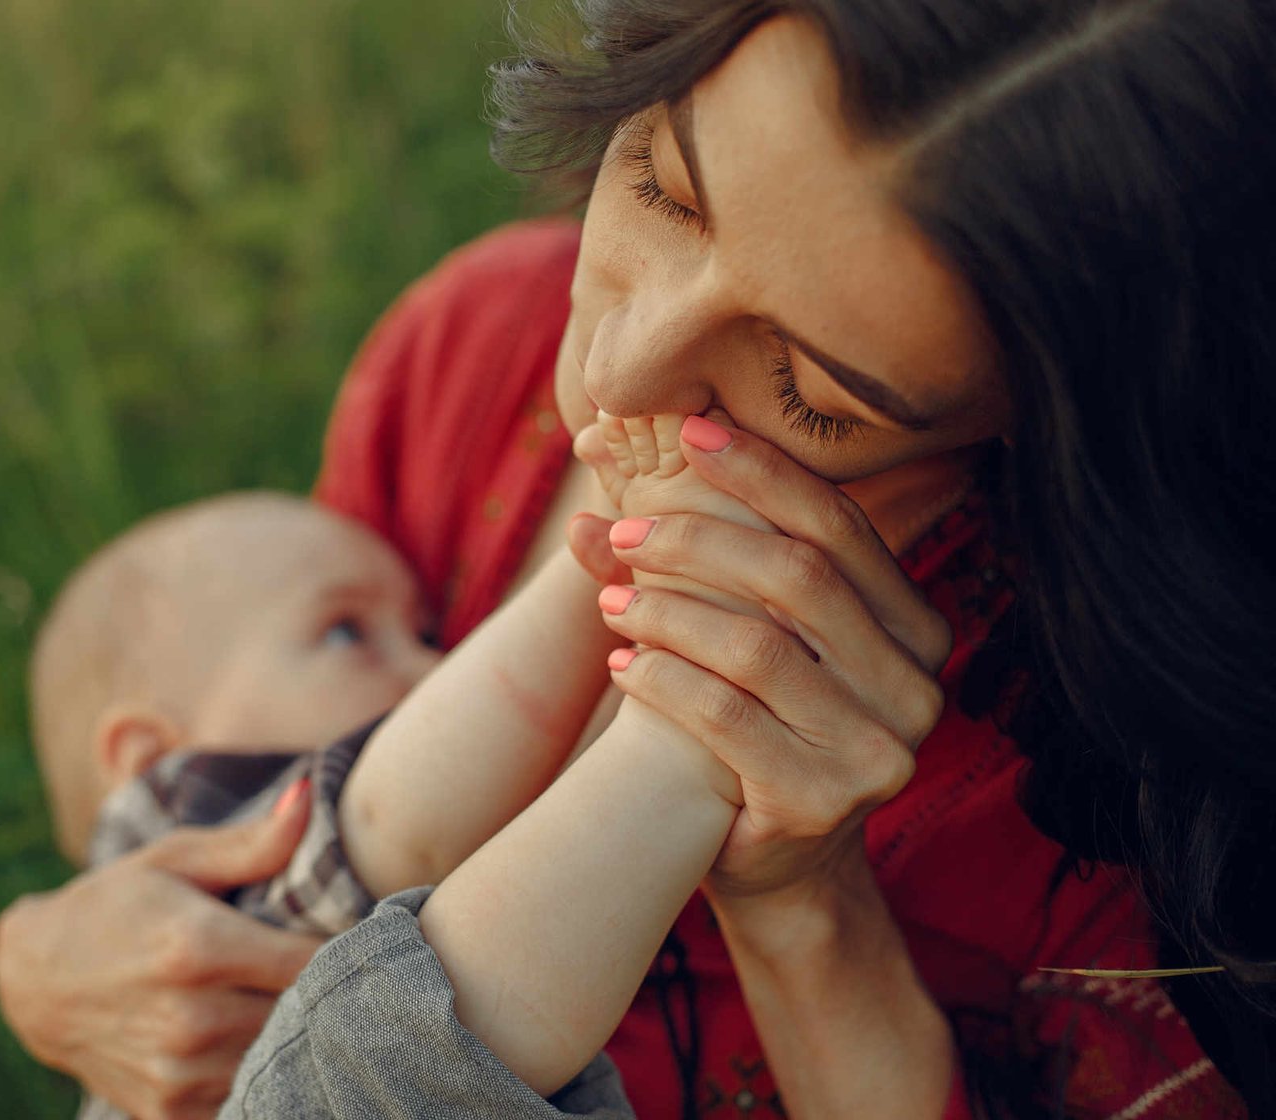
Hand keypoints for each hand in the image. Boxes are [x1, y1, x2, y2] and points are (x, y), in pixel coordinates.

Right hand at [0, 794, 322, 1119]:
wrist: (35, 981)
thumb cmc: (115, 904)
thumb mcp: (175, 858)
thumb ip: (253, 842)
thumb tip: (310, 798)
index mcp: (199, 948)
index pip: (315, 963)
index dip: (350, 951)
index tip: (365, 935)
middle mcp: (191, 1019)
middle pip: (306, 1015)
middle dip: (330, 992)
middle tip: (342, 968)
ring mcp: (180, 1073)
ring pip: (283, 1060)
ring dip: (298, 1033)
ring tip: (299, 1001)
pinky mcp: (170, 1112)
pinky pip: (249, 1097)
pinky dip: (263, 1071)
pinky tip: (258, 1035)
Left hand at [596, 416, 951, 904]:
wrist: (773, 859)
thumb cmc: (753, 725)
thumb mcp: (739, 636)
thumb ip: (686, 553)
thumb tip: (596, 449)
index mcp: (914, 627)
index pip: (840, 526)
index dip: (764, 473)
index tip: (689, 435)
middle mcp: (916, 684)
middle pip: (799, 578)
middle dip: (700, 543)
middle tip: (626, 536)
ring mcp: (879, 748)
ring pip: (757, 648)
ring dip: (668, 614)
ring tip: (611, 605)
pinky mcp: (826, 801)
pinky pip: (728, 719)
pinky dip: (663, 682)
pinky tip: (623, 667)